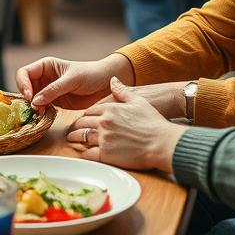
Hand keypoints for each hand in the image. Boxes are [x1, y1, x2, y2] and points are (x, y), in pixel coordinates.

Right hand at [16, 53, 133, 110]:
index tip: (29, 97)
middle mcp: (44, 78)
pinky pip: (41, 107)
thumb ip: (53, 90)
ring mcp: (48, 91)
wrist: (106, 84)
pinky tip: (45, 115)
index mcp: (45, 66)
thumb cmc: (90, 74)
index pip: (24, 73)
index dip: (23, 84)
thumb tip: (35, 101)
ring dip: (32, 107)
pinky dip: (40, 112)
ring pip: (31, 99)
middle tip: (33, 109)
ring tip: (40, 113)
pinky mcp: (54, 102)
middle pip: (24, 87)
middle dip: (26, 98)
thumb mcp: (72, 79)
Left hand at [66, 78, 185, 173]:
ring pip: (81, 137)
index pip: (89, 111)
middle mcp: (104, 122)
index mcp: (110, 108)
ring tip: (73, 141)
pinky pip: (87, 154)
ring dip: (75, 139)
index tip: (82, 120)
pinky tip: (83, 154)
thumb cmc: (153, 123)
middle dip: (76, 127)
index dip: (84, 116)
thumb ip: (122, 91)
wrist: (162, 143)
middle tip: (72, 131)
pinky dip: (83, 154)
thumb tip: (113, 80)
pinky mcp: (105, 154)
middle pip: (82, 123)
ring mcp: (104, 138)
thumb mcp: (138, 101)